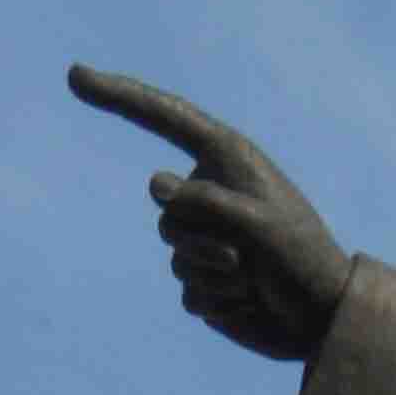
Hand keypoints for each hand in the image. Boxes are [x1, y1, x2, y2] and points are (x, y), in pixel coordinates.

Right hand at [69, 69, 349, 366]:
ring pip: (175, 256)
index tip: (75, 76)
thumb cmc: (300, 258)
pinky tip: (247, 299)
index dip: (118, 96)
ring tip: (252, 278)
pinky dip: (217, 300)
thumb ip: (206, 200)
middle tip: (246, 256)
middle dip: (201, 240)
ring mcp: (204, 237)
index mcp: (225, 158)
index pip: (163, 117)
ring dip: (213, 274)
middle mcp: (209, 192)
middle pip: (167, 213)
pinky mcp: (204, 280)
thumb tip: (155, 185)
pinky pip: (187, 292)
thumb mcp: (257, 221)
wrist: (320, 318)